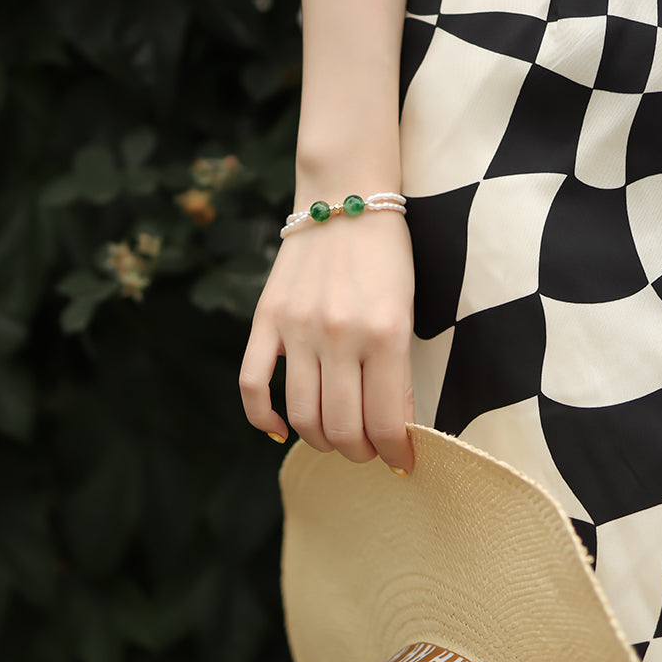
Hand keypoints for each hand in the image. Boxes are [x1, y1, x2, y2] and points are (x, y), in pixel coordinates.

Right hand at [239, 210, 414, 472]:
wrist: (346, 198)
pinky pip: (252, 384)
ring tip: (337, 438)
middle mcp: (339, 334)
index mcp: (385, 333)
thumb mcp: (408, 310)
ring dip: (322, 441)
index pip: (388, 422)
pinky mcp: (265, 319)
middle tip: (369, 451)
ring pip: (302, 415)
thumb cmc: (387, 256)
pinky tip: (281, 430)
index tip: (403, 464)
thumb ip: (399, 371)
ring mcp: (297, 328)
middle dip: (361, 453)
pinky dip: (263, 418)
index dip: (397, 454)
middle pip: (343, 428)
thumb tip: (393, 431)